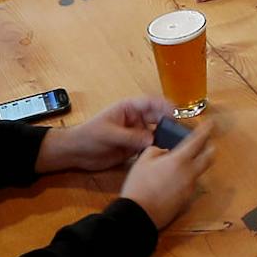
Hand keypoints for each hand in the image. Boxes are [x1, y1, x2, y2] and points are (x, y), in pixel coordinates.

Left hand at [41, 95, 167, 172]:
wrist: (76, 153)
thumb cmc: (88, 135)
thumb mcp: (108, 134)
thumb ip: (129, 137)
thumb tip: (151, 140)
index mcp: (128, 108)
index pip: (149, 102)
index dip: (163, 105)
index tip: (175, 111)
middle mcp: (135, 119)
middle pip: (156, 117)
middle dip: (168, 121)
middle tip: (181, 130)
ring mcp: (135, 133)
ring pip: (155, 133)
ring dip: (164, 136)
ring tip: (176, 143)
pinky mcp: (134, 147)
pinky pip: (149, 147)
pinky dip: (157, 149)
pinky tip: (165, 154)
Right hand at [119, 125, 215, 228]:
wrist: (138, 214)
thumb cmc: (138, 185)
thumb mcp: (143, 161)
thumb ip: (156, 151)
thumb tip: (164, 152)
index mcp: (179, 160)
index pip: (198, 140)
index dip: (205, 130)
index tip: (210, 123)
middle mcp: (189, 173)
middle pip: (209, 157)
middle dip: (209, 147)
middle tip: (204, 142)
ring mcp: (189, 188)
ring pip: (200, 171)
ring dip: (196, 164)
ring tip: (183, 162)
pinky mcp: (186, 200)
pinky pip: (191, 184)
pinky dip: (187, 177)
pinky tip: (174, 179)